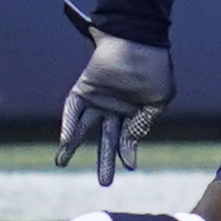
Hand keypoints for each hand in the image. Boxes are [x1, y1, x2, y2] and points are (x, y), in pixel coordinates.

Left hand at [56, 2, 172, 186]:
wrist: (139, 37)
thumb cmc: (154, 66)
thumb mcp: (159, 99)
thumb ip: (143, 124)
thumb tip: (130, 151)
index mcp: (134, 109)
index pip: (128, 137)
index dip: (128, 152)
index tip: (129, 168)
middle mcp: (114, 106)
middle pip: (107, 138)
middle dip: (105, 161)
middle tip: (104, 183)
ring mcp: (98, 98)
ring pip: (84, 126)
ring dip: (72, 145)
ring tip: (61, 163)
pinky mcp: (84, 87)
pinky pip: (73, 109)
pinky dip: (68, 125)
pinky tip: (65, 142)